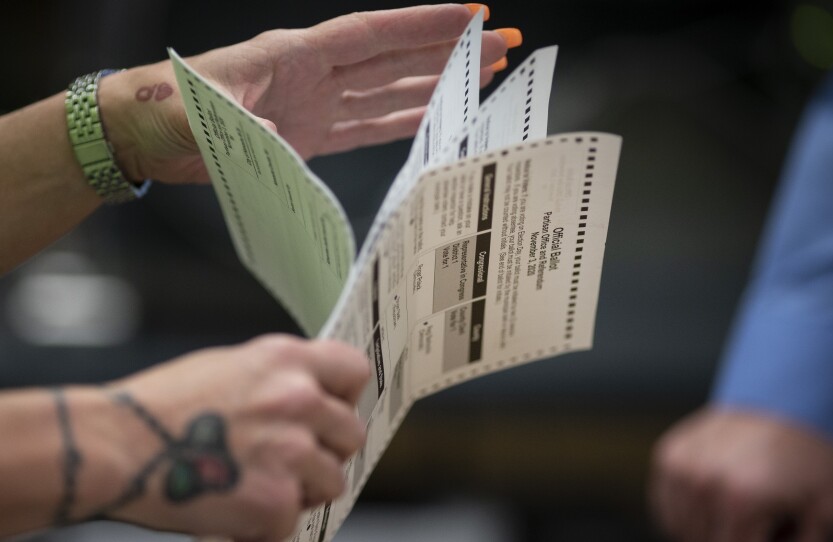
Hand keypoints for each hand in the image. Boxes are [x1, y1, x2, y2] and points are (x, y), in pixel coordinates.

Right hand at [85, 334, 368, 540]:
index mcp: (285, 359)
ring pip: (332, 481)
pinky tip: (235, 512)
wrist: (115, 446)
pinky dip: (266, 526)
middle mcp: (297, 398)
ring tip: (257, 487)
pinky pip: (293, 520)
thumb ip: (277, 379)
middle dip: (325, 452)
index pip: (354, 370)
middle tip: (289, 463)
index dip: (347, 396)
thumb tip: (311, 399)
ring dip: (302, 491)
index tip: (334, 411)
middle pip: (350, 434)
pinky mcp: (277, 498)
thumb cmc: (159, 408)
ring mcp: (291, 449)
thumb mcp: (229, 367)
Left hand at [101, 3, 513, 183]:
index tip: (473, 16)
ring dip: (436, 84)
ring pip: (389, 90)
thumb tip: (288, 146)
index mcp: (294, 55)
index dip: (424, 26)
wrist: (143, 132)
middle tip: (500, 44)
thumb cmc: (165, 107)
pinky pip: (367, 127)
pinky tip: (433, 119)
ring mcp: (316, 105)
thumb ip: (248, 127)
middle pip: (395, 58)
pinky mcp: (309, 136)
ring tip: (481, 77)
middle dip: (449, 51)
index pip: (374, 36)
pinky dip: (403, 122)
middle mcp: (314, 75)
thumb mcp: (201, 112)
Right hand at [649, 408, 832, 541]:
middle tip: (754, 523)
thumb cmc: (805, 456)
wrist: (786, 400)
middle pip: (701, 541)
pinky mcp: (668, 455)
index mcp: (740, 501)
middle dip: (728, 537)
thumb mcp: (820, 513)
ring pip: (677, 528)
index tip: (763, 533)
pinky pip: (663, 505)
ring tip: (732, 514)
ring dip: (702, 529)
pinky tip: (708, 505)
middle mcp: (703, 483)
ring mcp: (681, 467)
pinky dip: (681, 513)